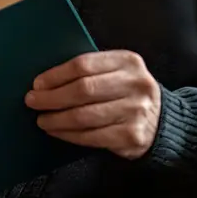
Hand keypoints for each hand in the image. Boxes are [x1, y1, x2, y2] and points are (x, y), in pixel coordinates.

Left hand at [25, 50, 160, 159]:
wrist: (164, 122)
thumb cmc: (128, 93)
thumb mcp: (118, 72)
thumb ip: (92, 71)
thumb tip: (46, 81)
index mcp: (128, 61)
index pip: (84, 64)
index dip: (56, 75)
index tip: (37, 83)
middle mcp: (135, 83)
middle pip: (83, 89)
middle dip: (52, 97)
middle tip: (32, 101)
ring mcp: (136, 111)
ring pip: (84, 116)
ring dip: (57, 119)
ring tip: (42, 119)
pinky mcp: (132, 136)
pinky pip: (92, 136)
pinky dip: (69, 135)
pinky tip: (57, 131)